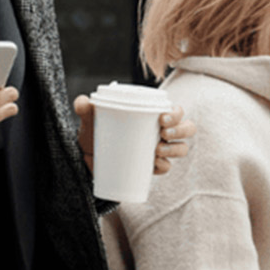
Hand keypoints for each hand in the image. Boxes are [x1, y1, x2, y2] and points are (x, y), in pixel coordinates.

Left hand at [71, 97, 193, 173]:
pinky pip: (166, 167)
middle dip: (180, 130)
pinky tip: (155, 164)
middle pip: (186, 129)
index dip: (176, 113)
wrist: (86, 157)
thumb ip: (85, 108)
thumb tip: (83, 102)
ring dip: (175, 149)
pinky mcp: (150, 166)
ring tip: (157, 150)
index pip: (175, 111)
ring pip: (181, 148)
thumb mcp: (89, 120)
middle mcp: (160, 131)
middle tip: (163, 132)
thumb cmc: (95, 132)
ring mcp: (158, 149)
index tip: (162, 118)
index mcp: (152, 115)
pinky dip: (163, 166)